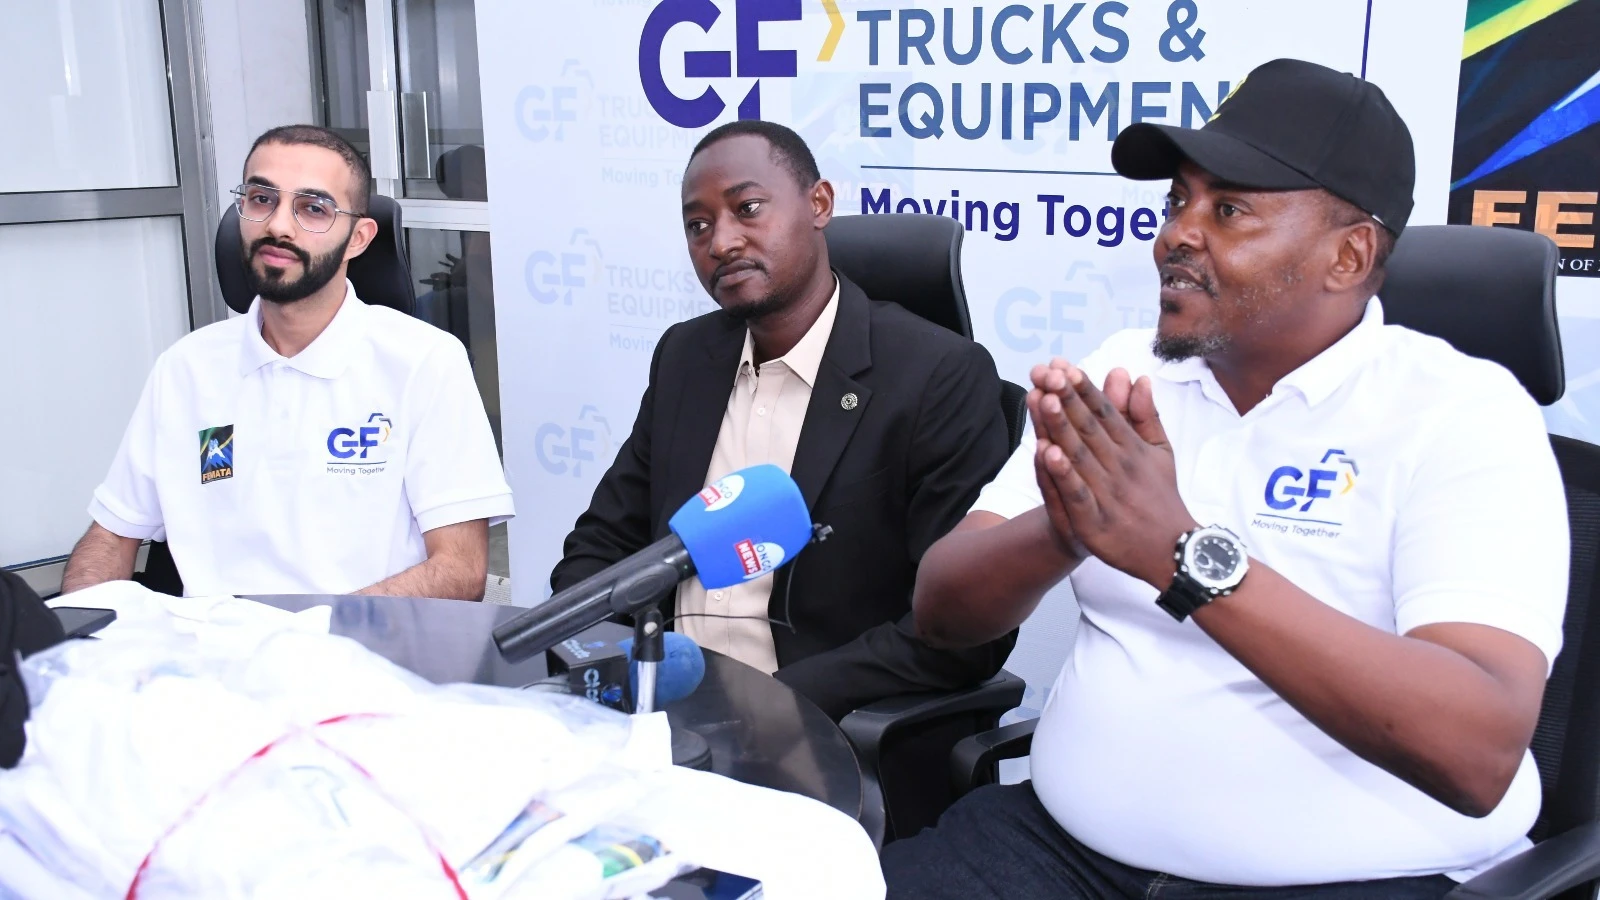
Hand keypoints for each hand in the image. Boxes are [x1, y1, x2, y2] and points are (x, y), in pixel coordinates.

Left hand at [1034, 362, 1196, 588]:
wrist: (1173, 551)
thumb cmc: (1161, 498)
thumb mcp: (1161, 452)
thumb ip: (1146, 415)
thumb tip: (1140, 377)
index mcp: (1132, 448)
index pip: (1105, 413)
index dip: (1084, 389)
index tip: (1065, 365)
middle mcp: (1120, 466)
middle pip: (1089, 428)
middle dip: (1067, 399)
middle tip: (1048, 372)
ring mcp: (1108, 494)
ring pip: (1080, 456)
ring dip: (1061, 427)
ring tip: (1044, 399)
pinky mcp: (1095, 522)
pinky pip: (1077, 494)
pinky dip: (1063, 474)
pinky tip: (1047, 454)